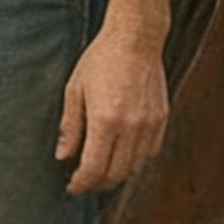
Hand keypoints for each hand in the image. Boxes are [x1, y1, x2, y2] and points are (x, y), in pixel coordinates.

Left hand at [55, 19, 170, 194]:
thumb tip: (63, 156)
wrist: (135, 38)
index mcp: (105, 119)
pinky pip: (149, 154)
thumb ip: (70, 126)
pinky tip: (122, 152)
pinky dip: (135, 160)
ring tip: (101, 167)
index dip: (81, 183)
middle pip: (115, 175)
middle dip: (97, 183)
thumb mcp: (75, 88)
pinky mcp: (161, 120)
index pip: (94, 169)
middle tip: (84, 181)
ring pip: (134, 168)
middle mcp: (130, 127)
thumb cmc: (101, 58)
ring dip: (117, 174)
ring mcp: (149, 125)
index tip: (72, 186)